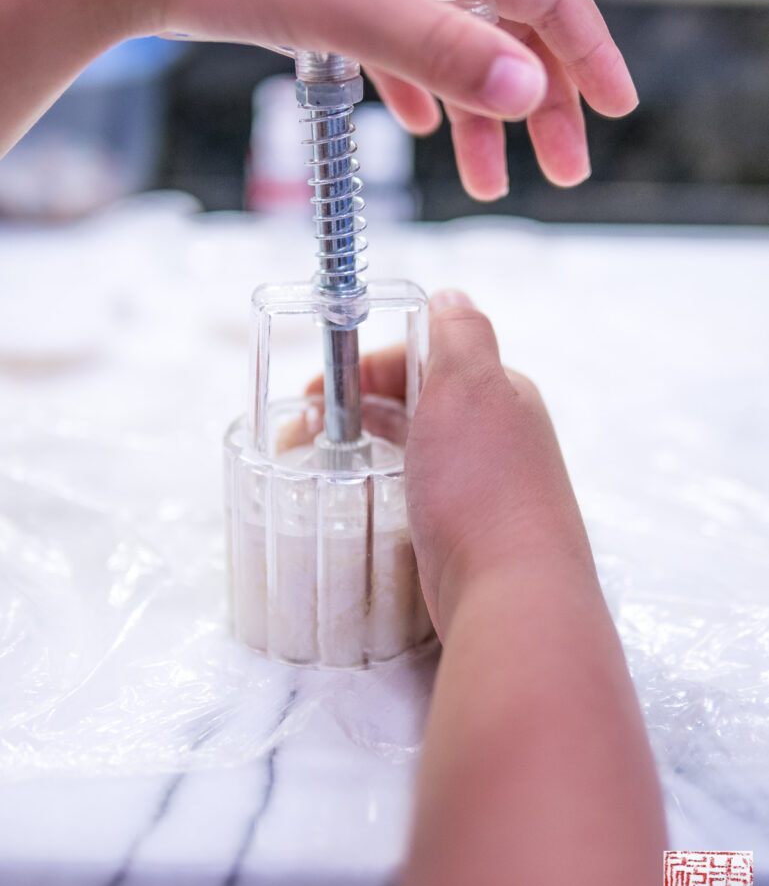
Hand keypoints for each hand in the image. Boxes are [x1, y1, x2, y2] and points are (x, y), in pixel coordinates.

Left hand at [155, 0, 637, 198]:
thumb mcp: (356, 9)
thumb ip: (443, 51)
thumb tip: (527, 90)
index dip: (588, 52)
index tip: (615, 110)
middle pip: (512, 27)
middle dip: (542, 103)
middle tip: (562, 170)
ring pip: (460, 48)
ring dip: (480, 118)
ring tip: (488, 183)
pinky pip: (408, 47)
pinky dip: (423, 93)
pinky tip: (418, 130)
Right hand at [309, 290, 596, 637]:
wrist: (511, 591)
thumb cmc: (483, 485)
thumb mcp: (468, 386)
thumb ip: (458, 333)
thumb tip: (449, 294)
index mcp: (499, 391)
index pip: (426, 354)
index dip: (368, 363)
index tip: (319, 388)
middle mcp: (498, 433)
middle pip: (418, 398)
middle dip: (361, 402)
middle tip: (308, 425)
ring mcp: (486, 483)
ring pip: (417, 444)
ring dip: (370, 440)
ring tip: (323, 456)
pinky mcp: (470, 527)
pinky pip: (421, 488)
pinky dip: (388, 479)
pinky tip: (366, 493)